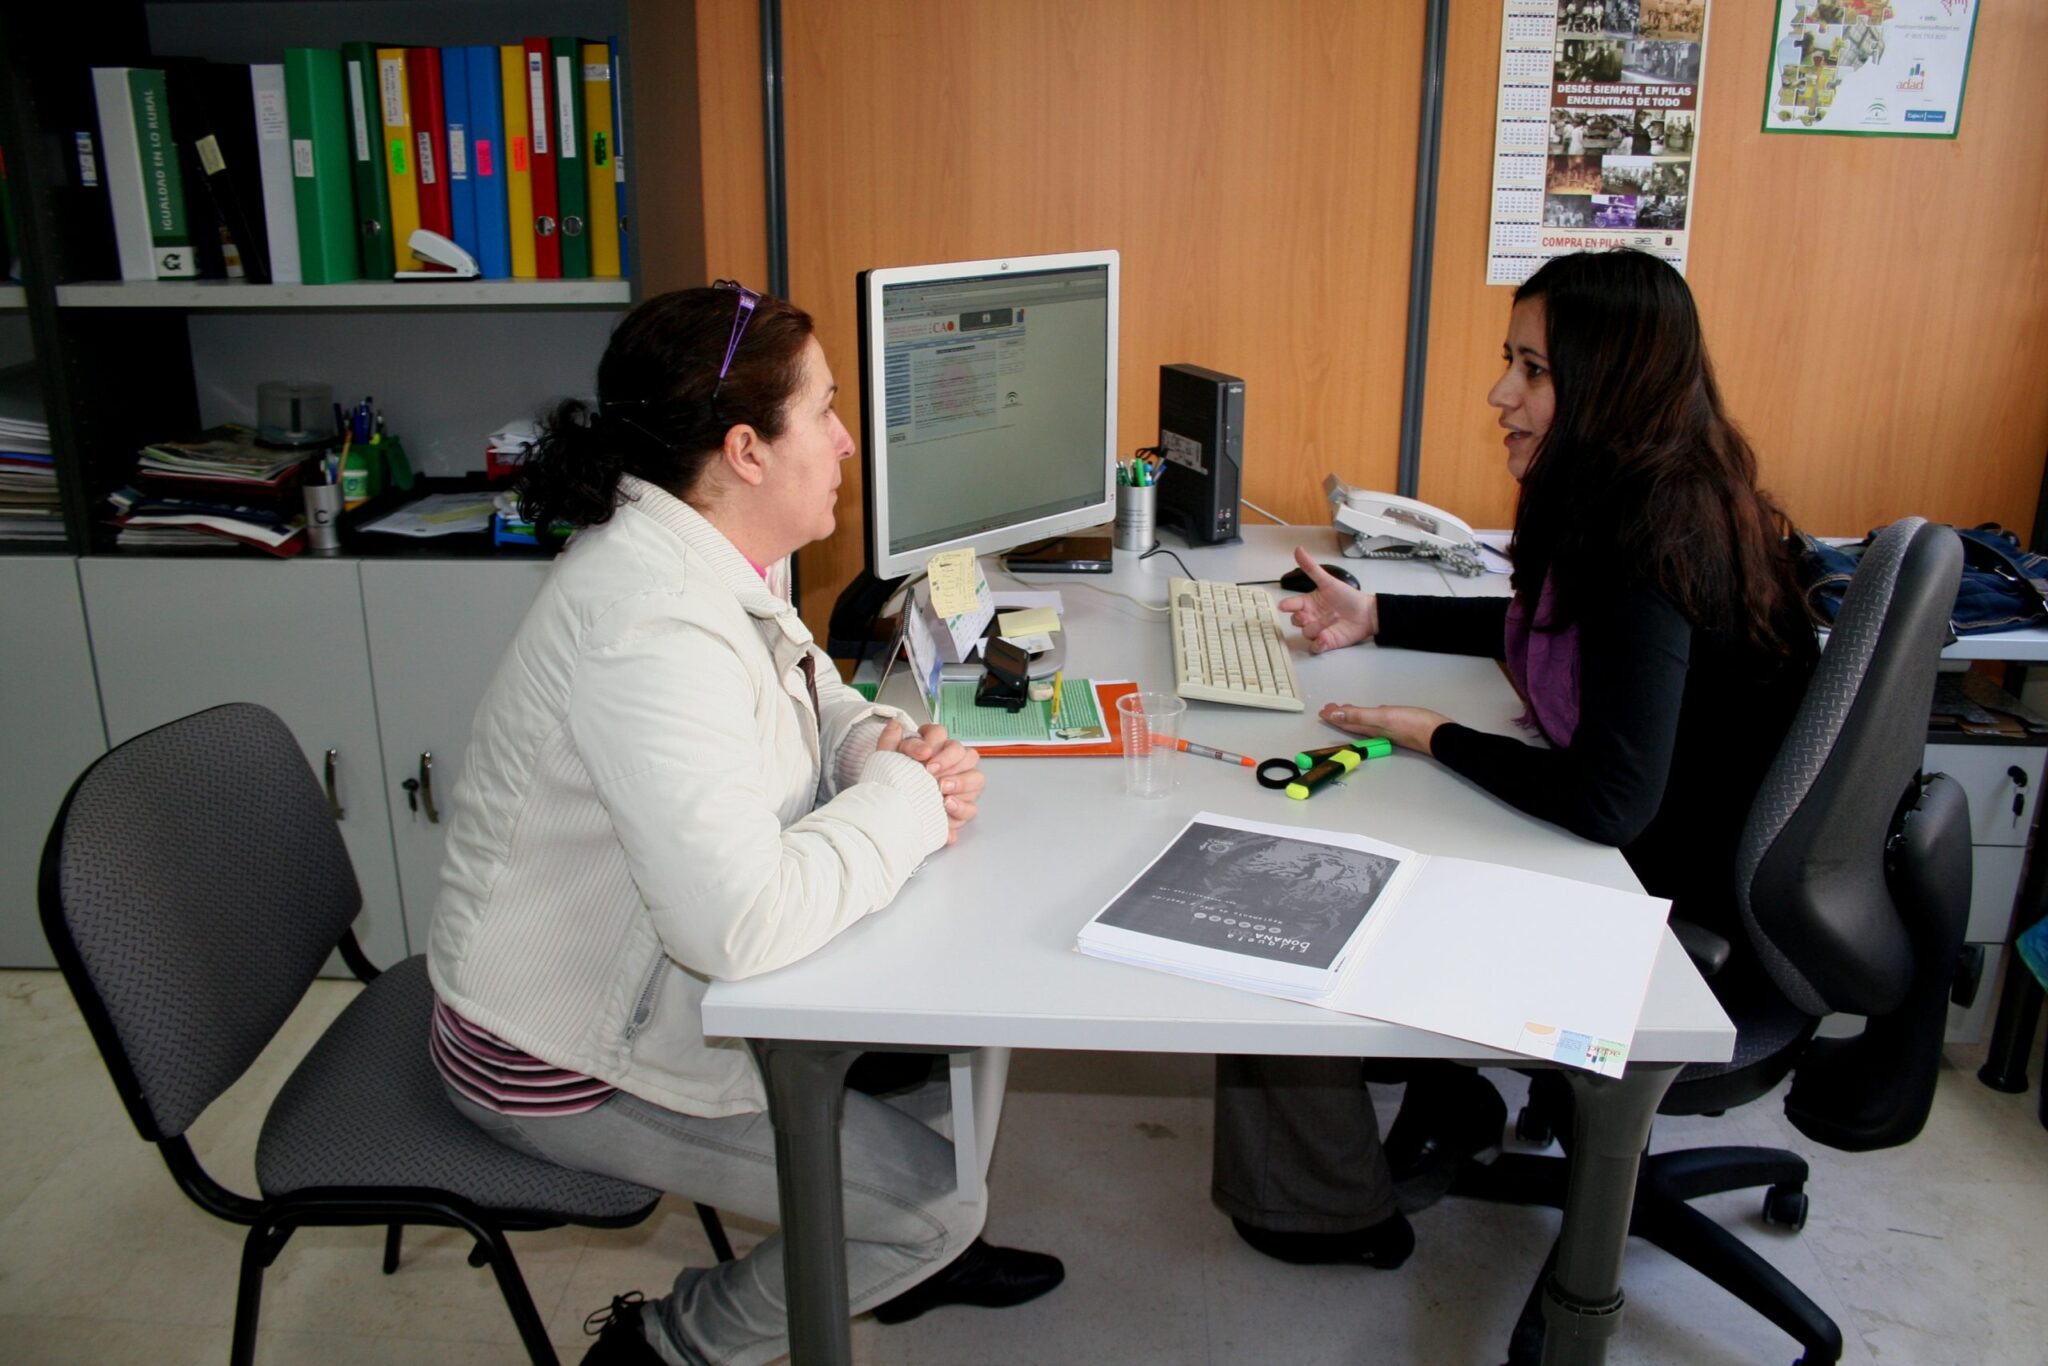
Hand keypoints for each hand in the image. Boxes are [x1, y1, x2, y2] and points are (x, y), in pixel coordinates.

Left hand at [877, 721, 983, 843]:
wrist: (891, 815)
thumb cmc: (892, 786)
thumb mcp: (885, 762)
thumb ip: (889, 741)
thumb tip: (896, 725)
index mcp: (932, 749)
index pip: (940, 734)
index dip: (934, 741)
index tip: (923, 755)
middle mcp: (951, 764)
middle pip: (965, 753)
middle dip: (950, 761)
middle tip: (931, 772)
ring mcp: (960, 787)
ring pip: (976, 778)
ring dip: (961, 782)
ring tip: (941, 789)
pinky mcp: (962, 809)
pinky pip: (972, 807)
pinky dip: (961, 806)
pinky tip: (946, 805)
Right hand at [1276, 546, 1377, 653]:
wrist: (1367, 613)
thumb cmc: (1348, 597)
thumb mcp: (1328, 581)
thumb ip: (1311, 568)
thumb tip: (1298, 550)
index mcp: (1308, 603)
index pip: (1292, 605)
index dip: (1287, 606)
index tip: (1284, 606)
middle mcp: (1311, 617)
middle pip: (1296, 621)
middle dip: (1299, 618)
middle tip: (1305, 614)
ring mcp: (1318, 630)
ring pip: (1307, 633)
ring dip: (1318, 626)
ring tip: (1333, 617)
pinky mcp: (1327, 642)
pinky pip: (1316, 647)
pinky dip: (1318, 644)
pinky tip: (1324, 638)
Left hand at [1318, 702, 1450, 756]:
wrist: (1439, 734)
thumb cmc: (1412, 724)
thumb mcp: (1382, 717)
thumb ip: (1358, 716)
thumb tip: (1334, 715)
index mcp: (1370, 728)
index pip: (1346, 723)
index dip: (1333, 718)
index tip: (1322, 711)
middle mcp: (1377, 730)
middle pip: (1353, 723)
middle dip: (1340, 716)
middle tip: (1329, 709)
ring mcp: (1388, 728)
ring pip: (1364, 722)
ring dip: (1353, 716)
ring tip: (1344, 709)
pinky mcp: (1399, 725)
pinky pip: (1378, 720)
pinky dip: (1370, 716)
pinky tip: (1373, 713)